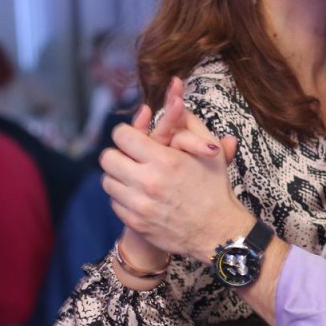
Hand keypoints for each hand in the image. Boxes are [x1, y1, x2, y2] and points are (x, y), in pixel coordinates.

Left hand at [100, 78, 250, 261]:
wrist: (218, 231)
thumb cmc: (214, 188)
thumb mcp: (208, 151)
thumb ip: (187, 121)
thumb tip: (174, 94)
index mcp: (165, 160)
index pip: (122, 136)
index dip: (127, 133)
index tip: (134, 138)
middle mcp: (148, 182)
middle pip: (108, 158)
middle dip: (118, 154)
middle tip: (131, 157)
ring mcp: (140, 205)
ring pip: (108, 181)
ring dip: (119, 176)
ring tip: (136, 176)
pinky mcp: (136, 223)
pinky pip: (114, 203)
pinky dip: (124, 197)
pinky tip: (140, 196)